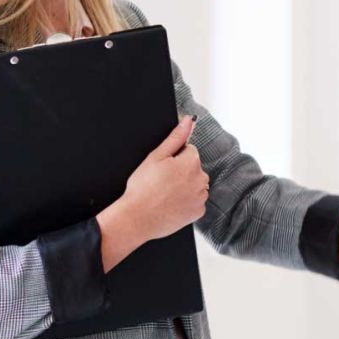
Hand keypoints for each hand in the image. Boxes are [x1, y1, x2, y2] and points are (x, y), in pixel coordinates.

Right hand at [97, 116, 207, 270]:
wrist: (137, 218)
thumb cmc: (142, 187)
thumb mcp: (156, 157)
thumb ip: (176, 137)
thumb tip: (189, 120)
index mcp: (192, 162)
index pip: (189, 151)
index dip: (174, 158)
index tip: (162, 169)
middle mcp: (202, 179)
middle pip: (194, 168)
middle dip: (181, 172)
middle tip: (161, 182)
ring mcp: (201, 197)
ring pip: (195, 185)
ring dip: (185, 187)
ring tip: (165, 194)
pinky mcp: (198, 212)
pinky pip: (194, 202)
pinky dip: (186, 202)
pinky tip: (171, 204)